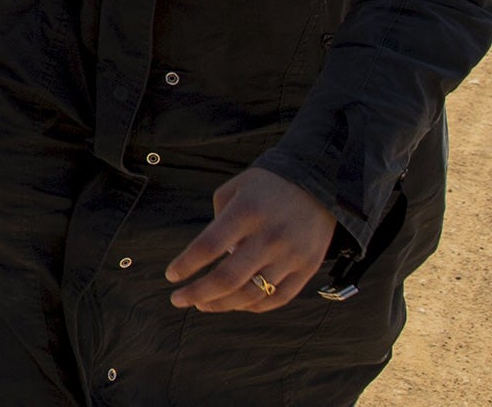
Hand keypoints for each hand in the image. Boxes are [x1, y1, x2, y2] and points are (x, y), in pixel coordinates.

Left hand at [165, 167, 337, 311]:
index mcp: (246, 213)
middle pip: (228, 278)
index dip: (186, 264)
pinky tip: (235, 304)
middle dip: (197, 293)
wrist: (320, 185)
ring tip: (202, 305)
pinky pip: (277, 299)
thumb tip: (209, 256)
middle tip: (178, 299)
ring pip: (251, 294)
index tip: (171, 275)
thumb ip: (218, 220)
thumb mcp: (234, 189)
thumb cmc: (267, 186)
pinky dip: (253, 307)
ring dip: (221, 305)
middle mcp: (269, 237)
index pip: (208, 246)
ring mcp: (290, 256)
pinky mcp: (307, 269)